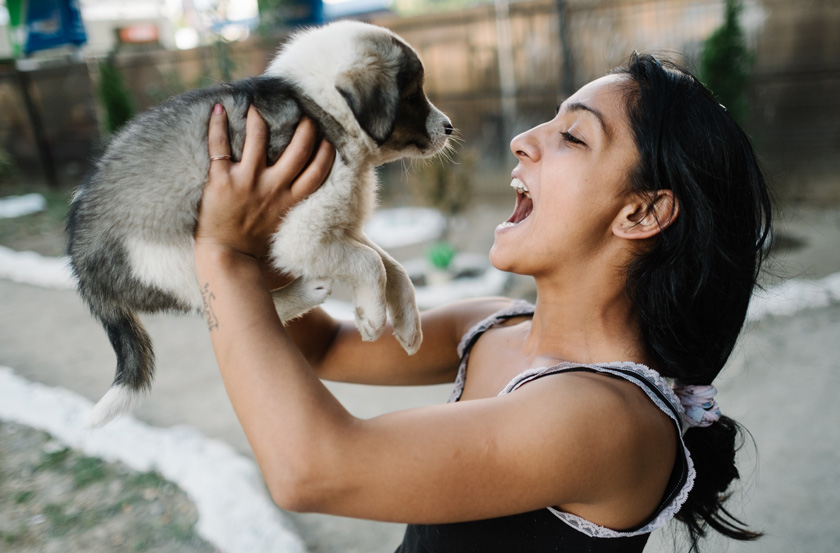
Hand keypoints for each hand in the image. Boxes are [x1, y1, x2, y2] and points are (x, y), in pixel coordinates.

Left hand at [195, 104, 334, 260]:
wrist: (227, 257)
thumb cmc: (257, 247)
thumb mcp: (287, 228)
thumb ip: (299, 211)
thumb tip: (329, 228)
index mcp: (291, 200)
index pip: (317, 170)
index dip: (326, 151)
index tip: (328, 136)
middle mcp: (273, 188)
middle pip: (297, 149)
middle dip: (305, 127)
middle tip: (304, 113)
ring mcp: (247, 182)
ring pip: (259, 138)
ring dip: (261, 118)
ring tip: (259, 105)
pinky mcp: (221, 181)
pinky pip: (219, 147)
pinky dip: (218, 125)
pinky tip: (219, 108)